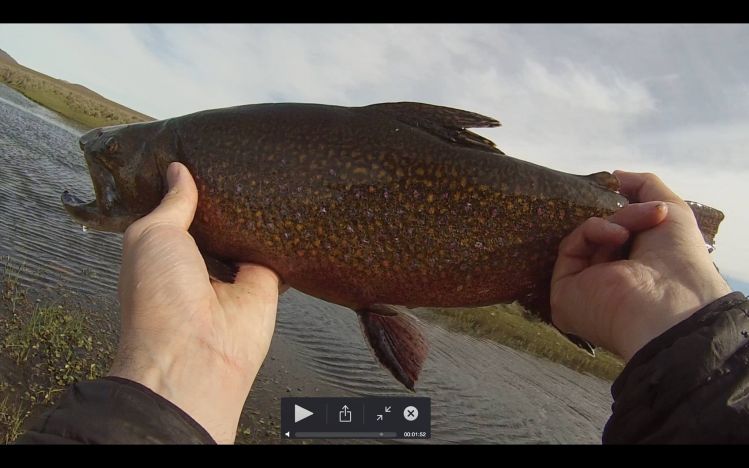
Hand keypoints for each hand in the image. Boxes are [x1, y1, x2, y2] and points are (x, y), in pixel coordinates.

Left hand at [109, 162, 280, 443]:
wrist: (197, 352)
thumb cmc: (159, 292)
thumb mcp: (151, 236)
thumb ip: (171, 204)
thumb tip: (178, 170)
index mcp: (164, 252)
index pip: (178, 213)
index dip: (186, 186)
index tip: (199, 149)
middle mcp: (199, 262)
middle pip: (217, 220)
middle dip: (225, 194)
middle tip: (242, 153)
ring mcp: (235, 272)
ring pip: (248, 232)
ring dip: (256, 210)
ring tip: (270, 167)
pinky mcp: (267, 281)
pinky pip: (277, 251)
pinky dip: (284, 233)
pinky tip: (294, 201)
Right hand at [550, 171, 731, 360]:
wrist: (671, 299)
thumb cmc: (680, 261)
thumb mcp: (671, 210)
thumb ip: (644, 186)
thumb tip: (614, 176)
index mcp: (634, 274)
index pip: (620, 237)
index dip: (627, 214)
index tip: (640, 201)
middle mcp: (607, 283)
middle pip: (602, 234)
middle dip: (623, 215)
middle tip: (649, 213)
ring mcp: (583, 289)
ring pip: (587, 237)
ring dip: (615, 222)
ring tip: (636, 227)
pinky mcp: (563, 290)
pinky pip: (570, 247)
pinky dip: (593, 232)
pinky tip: (618, 237)